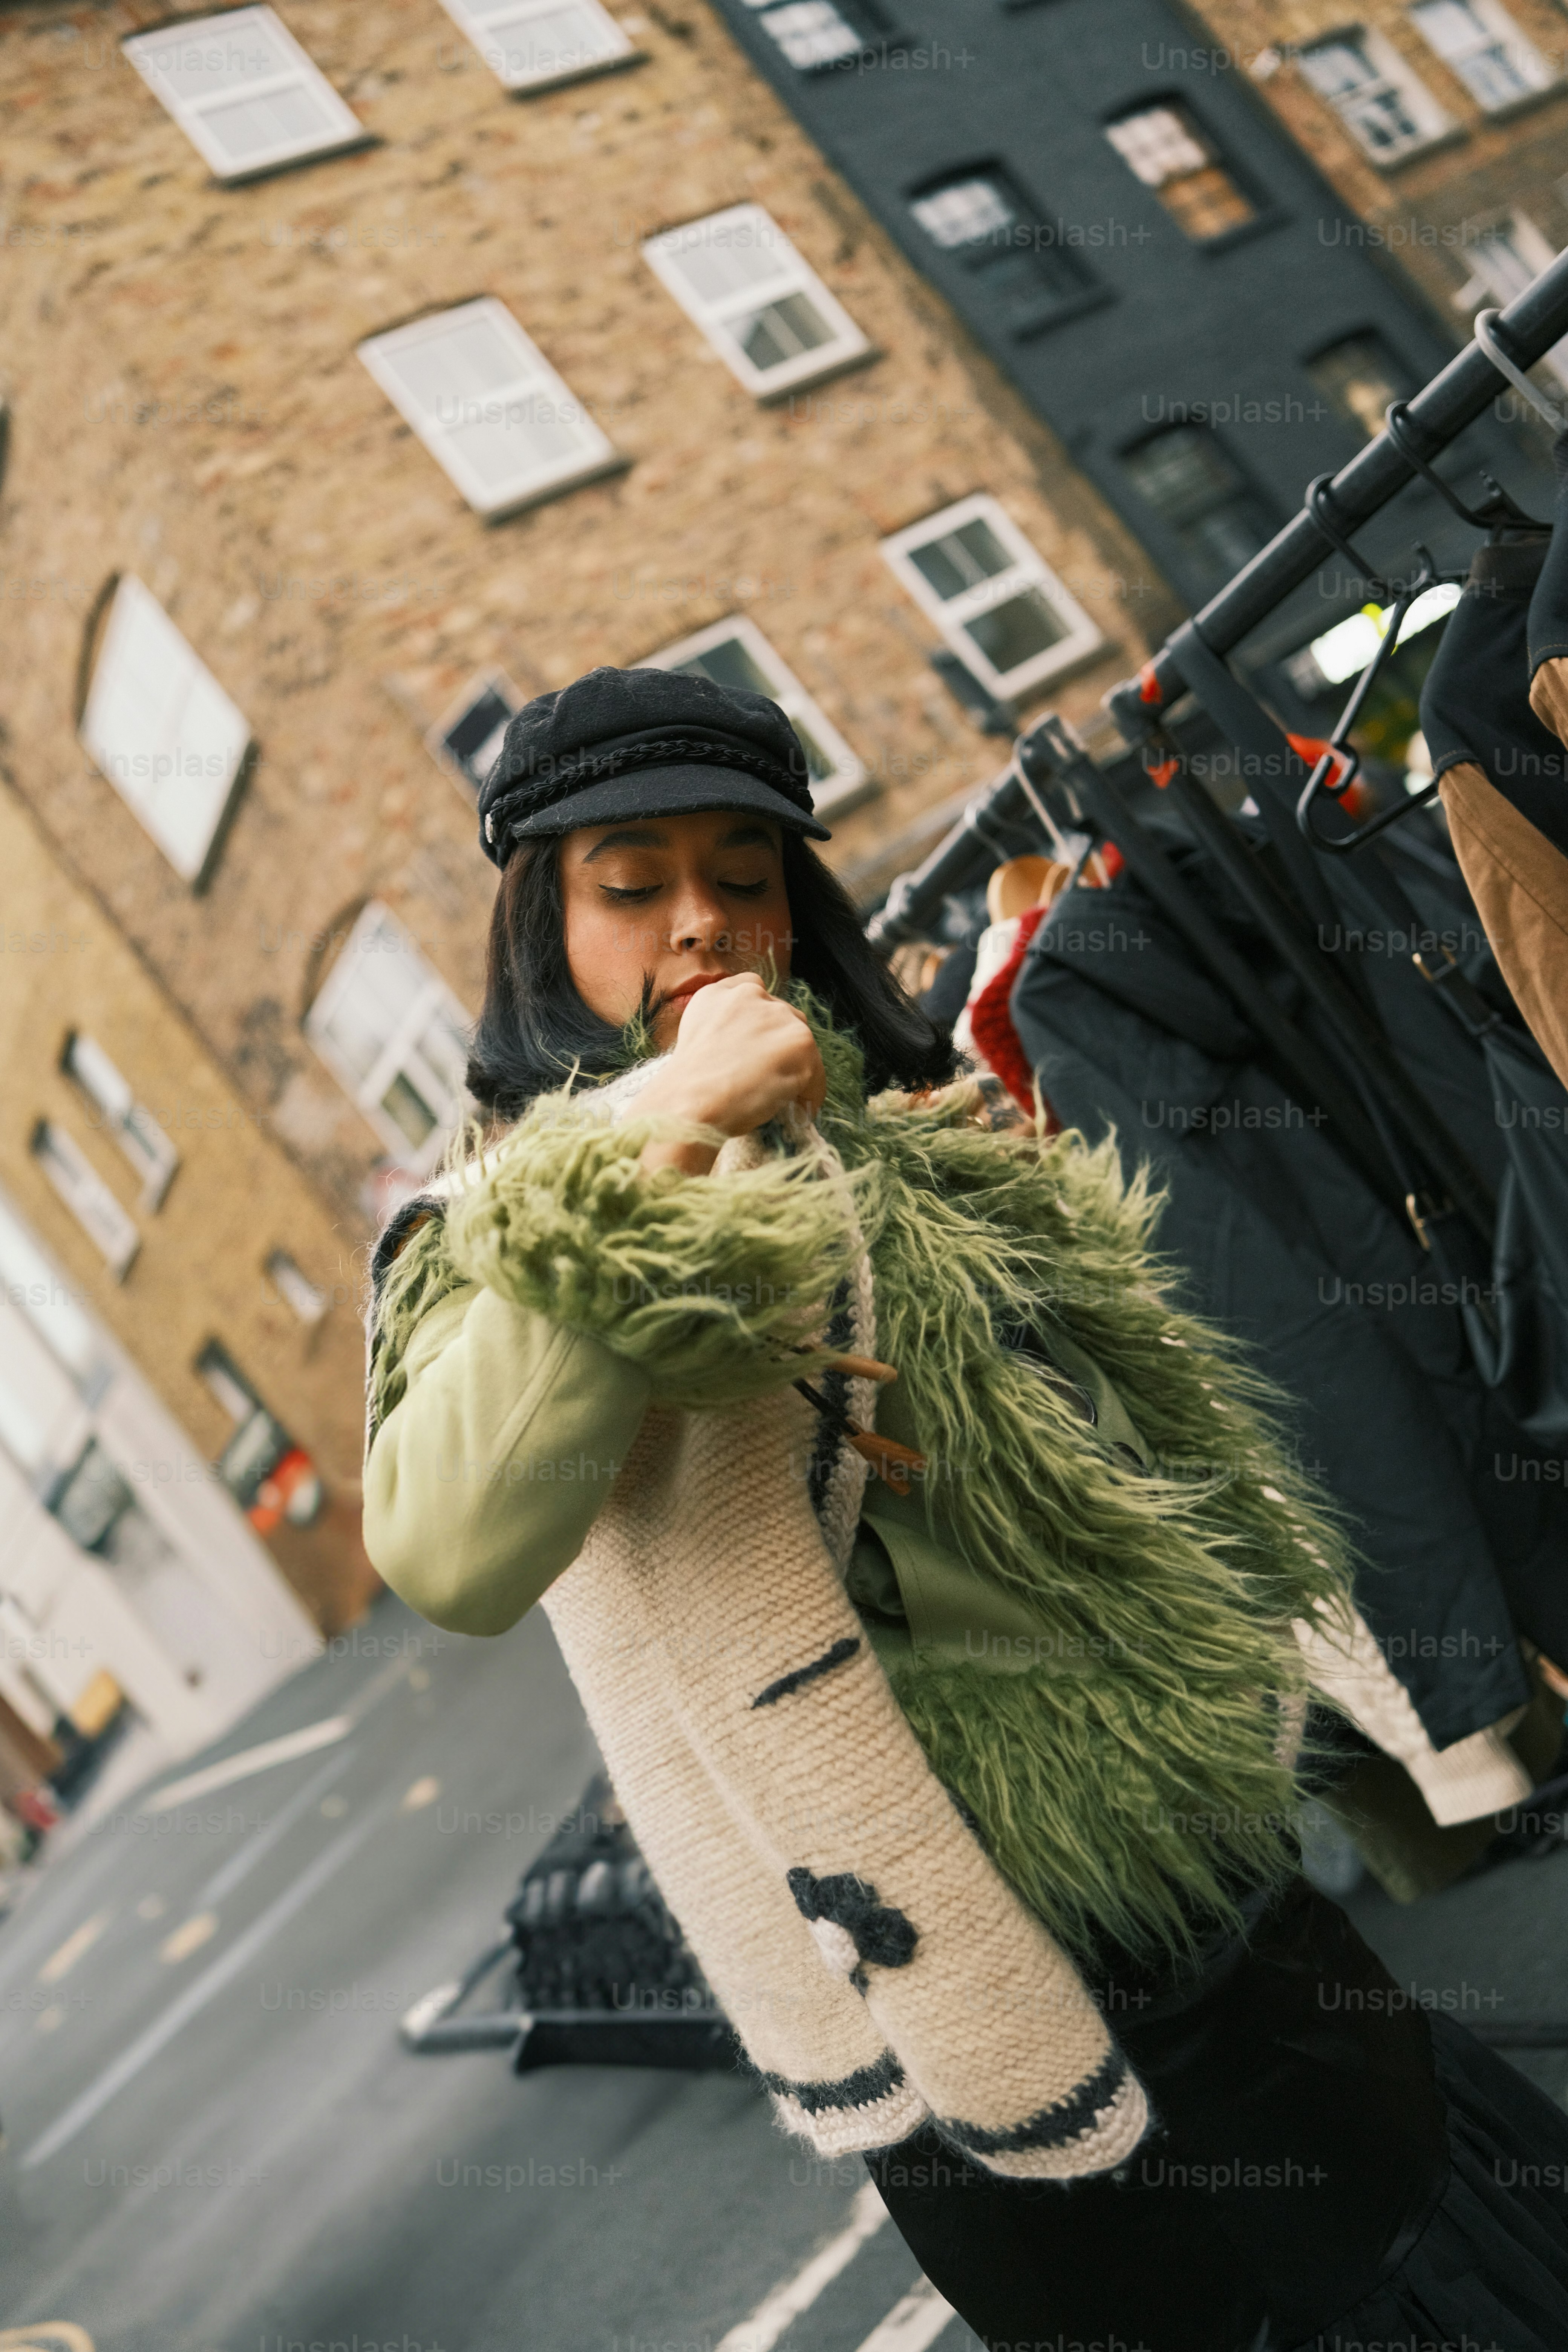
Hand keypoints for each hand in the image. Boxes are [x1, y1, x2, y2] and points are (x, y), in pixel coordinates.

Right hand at [635, 975, 825, 1175]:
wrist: (689, 1102)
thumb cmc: (685, 1086)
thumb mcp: (694, 1039)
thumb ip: (722, 1028)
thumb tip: (748, 1049)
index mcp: (719, 993)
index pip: (753, 990)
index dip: (760, 1022)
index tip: (758, 1046)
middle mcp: (751, 996)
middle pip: (785, 1016)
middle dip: (781, 1046)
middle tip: (769, 1076)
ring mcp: (779, 1018)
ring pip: (802, 1044)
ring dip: (796, 1069)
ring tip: (782, 1096)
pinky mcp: (800, 1043)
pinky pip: (816, 1073)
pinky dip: (810, 1094)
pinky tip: (796, 1109)